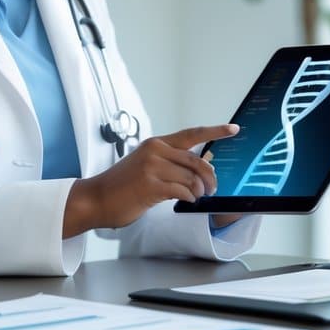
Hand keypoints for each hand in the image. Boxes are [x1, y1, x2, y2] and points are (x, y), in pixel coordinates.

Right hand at [63, 124, 238, 235]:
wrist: (96, 198)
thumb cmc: (121, 186)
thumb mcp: (145, 166)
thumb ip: (169, 164)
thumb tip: (197, 173)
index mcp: (156, 144)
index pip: (191, 134)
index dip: (215, 131)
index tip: (233, 129)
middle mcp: (155, 151)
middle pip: (196, 160)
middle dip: (210, 176)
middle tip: (213, 188)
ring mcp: (152, 167)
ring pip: (190, 177)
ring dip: (199, 190)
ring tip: (196, 196)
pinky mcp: (150, 185)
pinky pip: (181, 190)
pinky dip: (189, 197)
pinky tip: (187, 200)